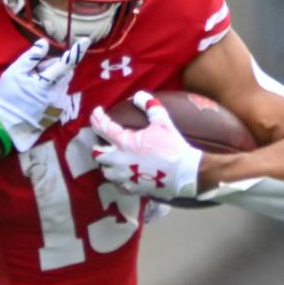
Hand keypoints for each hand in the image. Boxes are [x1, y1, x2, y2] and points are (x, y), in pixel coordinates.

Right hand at [0, 39, 86, 152]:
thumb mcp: (14, 72)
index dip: (76, 51)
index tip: (85, 40)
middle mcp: (57, 95)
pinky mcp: (58, 114)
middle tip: (35, 72)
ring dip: (53, 80)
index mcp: (46, 83)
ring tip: (33, 86)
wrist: (3, 126)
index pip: (66, 63)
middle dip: (54, 68)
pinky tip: (37, 97)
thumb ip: (32, 57)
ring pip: (62, 84)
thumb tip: (45, 43)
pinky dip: (52, 91)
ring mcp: (59, 106)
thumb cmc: (6, 96)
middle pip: (65, 73)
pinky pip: (60, 95)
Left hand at [88, 91, 203, 199]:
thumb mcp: (163, 122)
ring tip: (113, 159)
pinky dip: (118, 179)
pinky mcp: (134, 189)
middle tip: (104, 142)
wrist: (187, 173)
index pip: (103, 128)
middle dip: (99, 147)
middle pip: (98, 155)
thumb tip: (139, 95)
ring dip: (107, 165)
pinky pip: (118, 186)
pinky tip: (124, 175)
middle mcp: (120, 162)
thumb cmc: (174, 147)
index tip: (97, 112)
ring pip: (106, 172)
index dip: (97, 118)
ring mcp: (126, 178)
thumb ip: (150, 106)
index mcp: (125, 143)